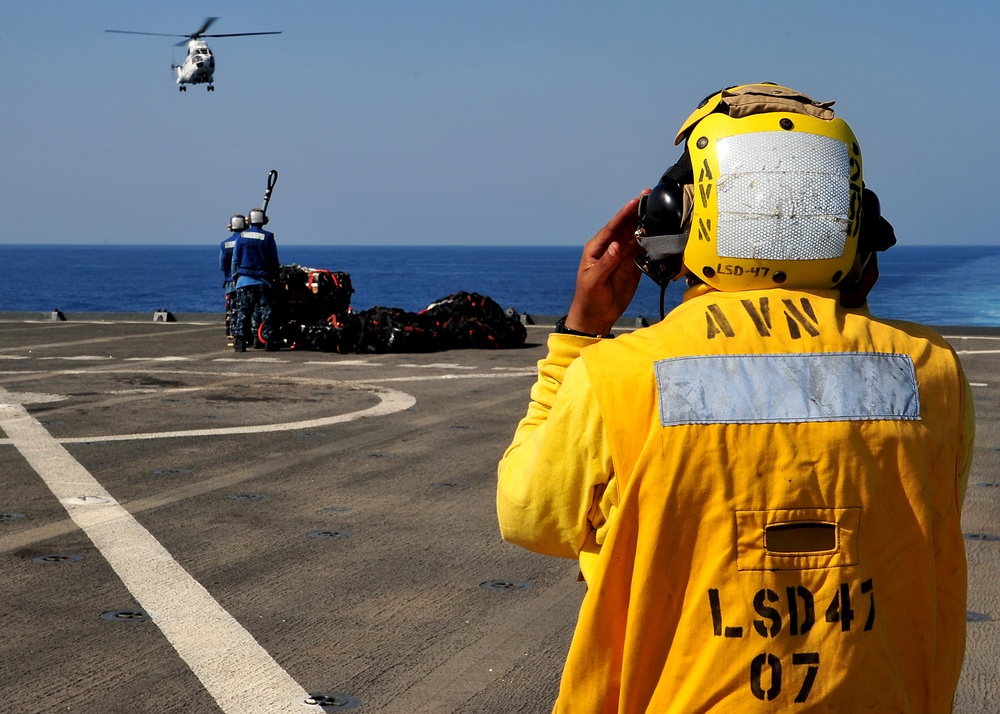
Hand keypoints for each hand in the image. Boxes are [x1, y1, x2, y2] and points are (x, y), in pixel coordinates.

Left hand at [564, 192, 646, 335]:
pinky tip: (660, 234)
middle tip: (650, 196)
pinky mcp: (633, 267)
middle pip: (626, 227)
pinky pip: (643, 251)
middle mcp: (610, 249)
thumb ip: (606, 263)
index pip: (612, 227)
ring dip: (646, 225)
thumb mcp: (593, 281)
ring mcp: (622, 257)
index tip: (635, 201)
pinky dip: (651, 243)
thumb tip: (616, 245)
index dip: (624, 214)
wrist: (596, 317)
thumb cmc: (588, 298)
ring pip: (636, 237)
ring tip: (658, 211)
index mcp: (597, 248)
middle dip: (637, 212)